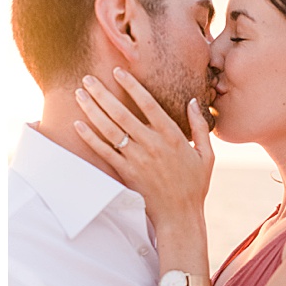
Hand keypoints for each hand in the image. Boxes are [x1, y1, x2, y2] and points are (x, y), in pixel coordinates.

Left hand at [70, 67, 214, 224]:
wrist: (180, 214)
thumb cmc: (195, 184)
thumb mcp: (207, 154)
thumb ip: (200, 126)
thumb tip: (192, 101)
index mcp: (173, 137)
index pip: (149, 104)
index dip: (132, 86)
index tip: (118, 72)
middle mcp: (152, 145)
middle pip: (122, 113)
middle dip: (102, 93)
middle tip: (88, 78)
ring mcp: (137, 159)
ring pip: (109, 129)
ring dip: (92, 110)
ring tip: (79, 94)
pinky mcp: (126, 172)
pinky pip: (104, 151)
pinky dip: (89, 137)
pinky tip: (78, 124)